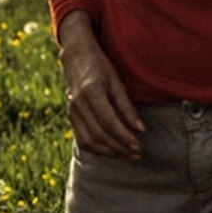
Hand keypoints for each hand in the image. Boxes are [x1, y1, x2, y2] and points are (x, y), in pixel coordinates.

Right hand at [58, 14, 144, 159]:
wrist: (76, 58)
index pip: (109, 122)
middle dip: (119, 147)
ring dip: (109, 152)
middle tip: (137, 154)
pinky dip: (97, 149)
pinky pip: (82, 140)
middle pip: (99, 134)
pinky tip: (111, 151)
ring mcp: (72, 111)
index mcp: (91, 92)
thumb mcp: (117, 82)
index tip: (139, 145)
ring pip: (89, 141)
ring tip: (126, 155)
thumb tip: (141, 130)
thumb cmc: (100, 67)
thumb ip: (127, 107)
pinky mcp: (70, 117)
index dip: (124, 136)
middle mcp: (78, 104)